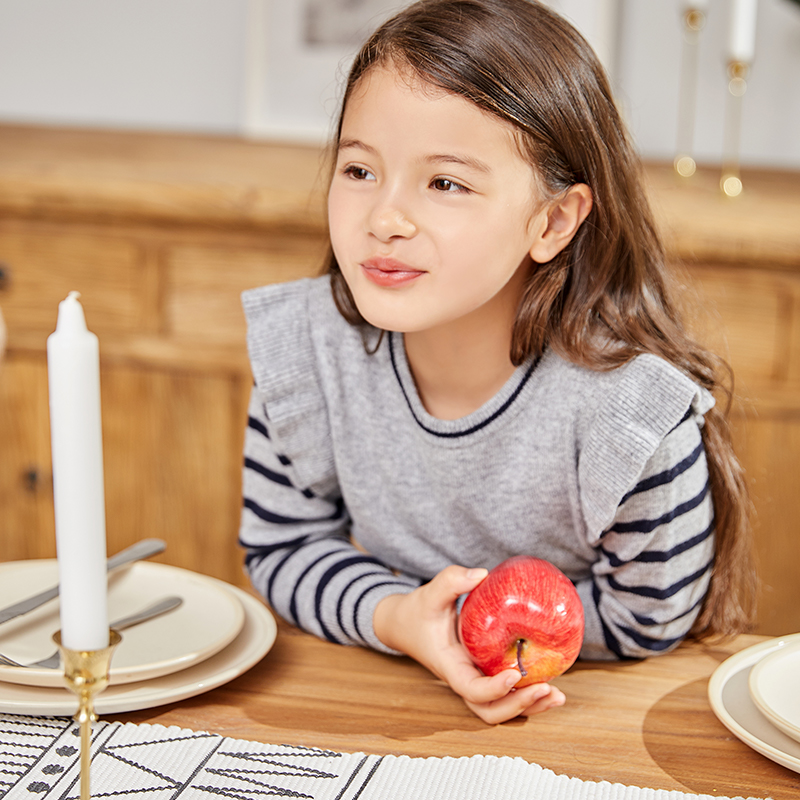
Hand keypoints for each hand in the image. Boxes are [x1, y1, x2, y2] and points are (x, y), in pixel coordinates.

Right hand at [373, 564, 564, 723]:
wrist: (405, 625)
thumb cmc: (417, 611)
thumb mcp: (430, 593)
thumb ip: (451, 581)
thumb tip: (481, 573)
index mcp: (449, 665)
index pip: (471, 690)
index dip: (494, 689)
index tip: (515, 675)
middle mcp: (463, 678)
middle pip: (490, 711)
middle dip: (518, 706)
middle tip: (547, 689)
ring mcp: (474, 680)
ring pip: (501, 709)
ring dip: (529, 707)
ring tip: (557, 696)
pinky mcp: (483, 674)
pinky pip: (506, 694)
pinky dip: (528, 696)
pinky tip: (550, 685)